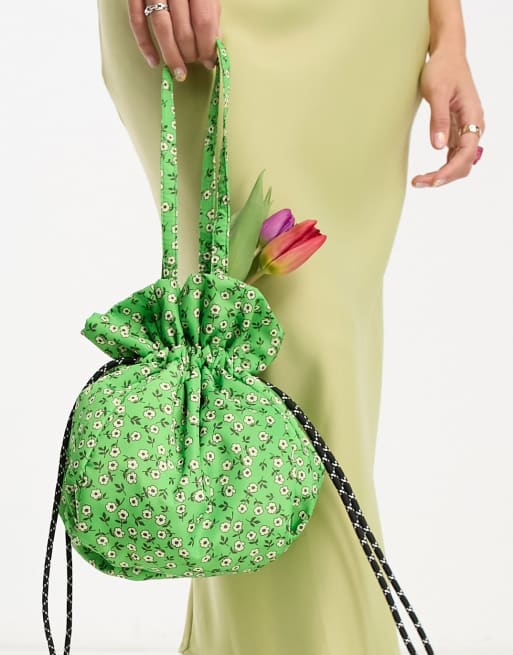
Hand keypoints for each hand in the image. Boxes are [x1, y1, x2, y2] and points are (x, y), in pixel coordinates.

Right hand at [128, 0, 220, 80]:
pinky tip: (154, 62)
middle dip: (190, 53)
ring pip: (161, 29)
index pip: (203, 22)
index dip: (207, 47)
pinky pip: (136, 22)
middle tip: (194, 65)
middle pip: (182, 29)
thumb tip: (213, 48)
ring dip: (171, 55)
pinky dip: (144, 45)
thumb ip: (211, 15)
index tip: (209, 62)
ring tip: (179, 73)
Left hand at [412, 49, 484, 187]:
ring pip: (459, 162)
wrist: (447, 55)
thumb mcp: (436, 92)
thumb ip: (438, 120)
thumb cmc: (442, 69)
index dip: (450, 170)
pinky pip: (453, 156)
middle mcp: (474, 126)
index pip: (467, 152)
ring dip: (442, 175)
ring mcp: (466, 130)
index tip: (432, 180)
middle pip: (465, 162)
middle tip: (418, 183)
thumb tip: (438, 147)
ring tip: (419, 181)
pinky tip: (426, 174)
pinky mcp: (457, 131)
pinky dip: (442, 168)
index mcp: (473, 116)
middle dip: (444, 177)